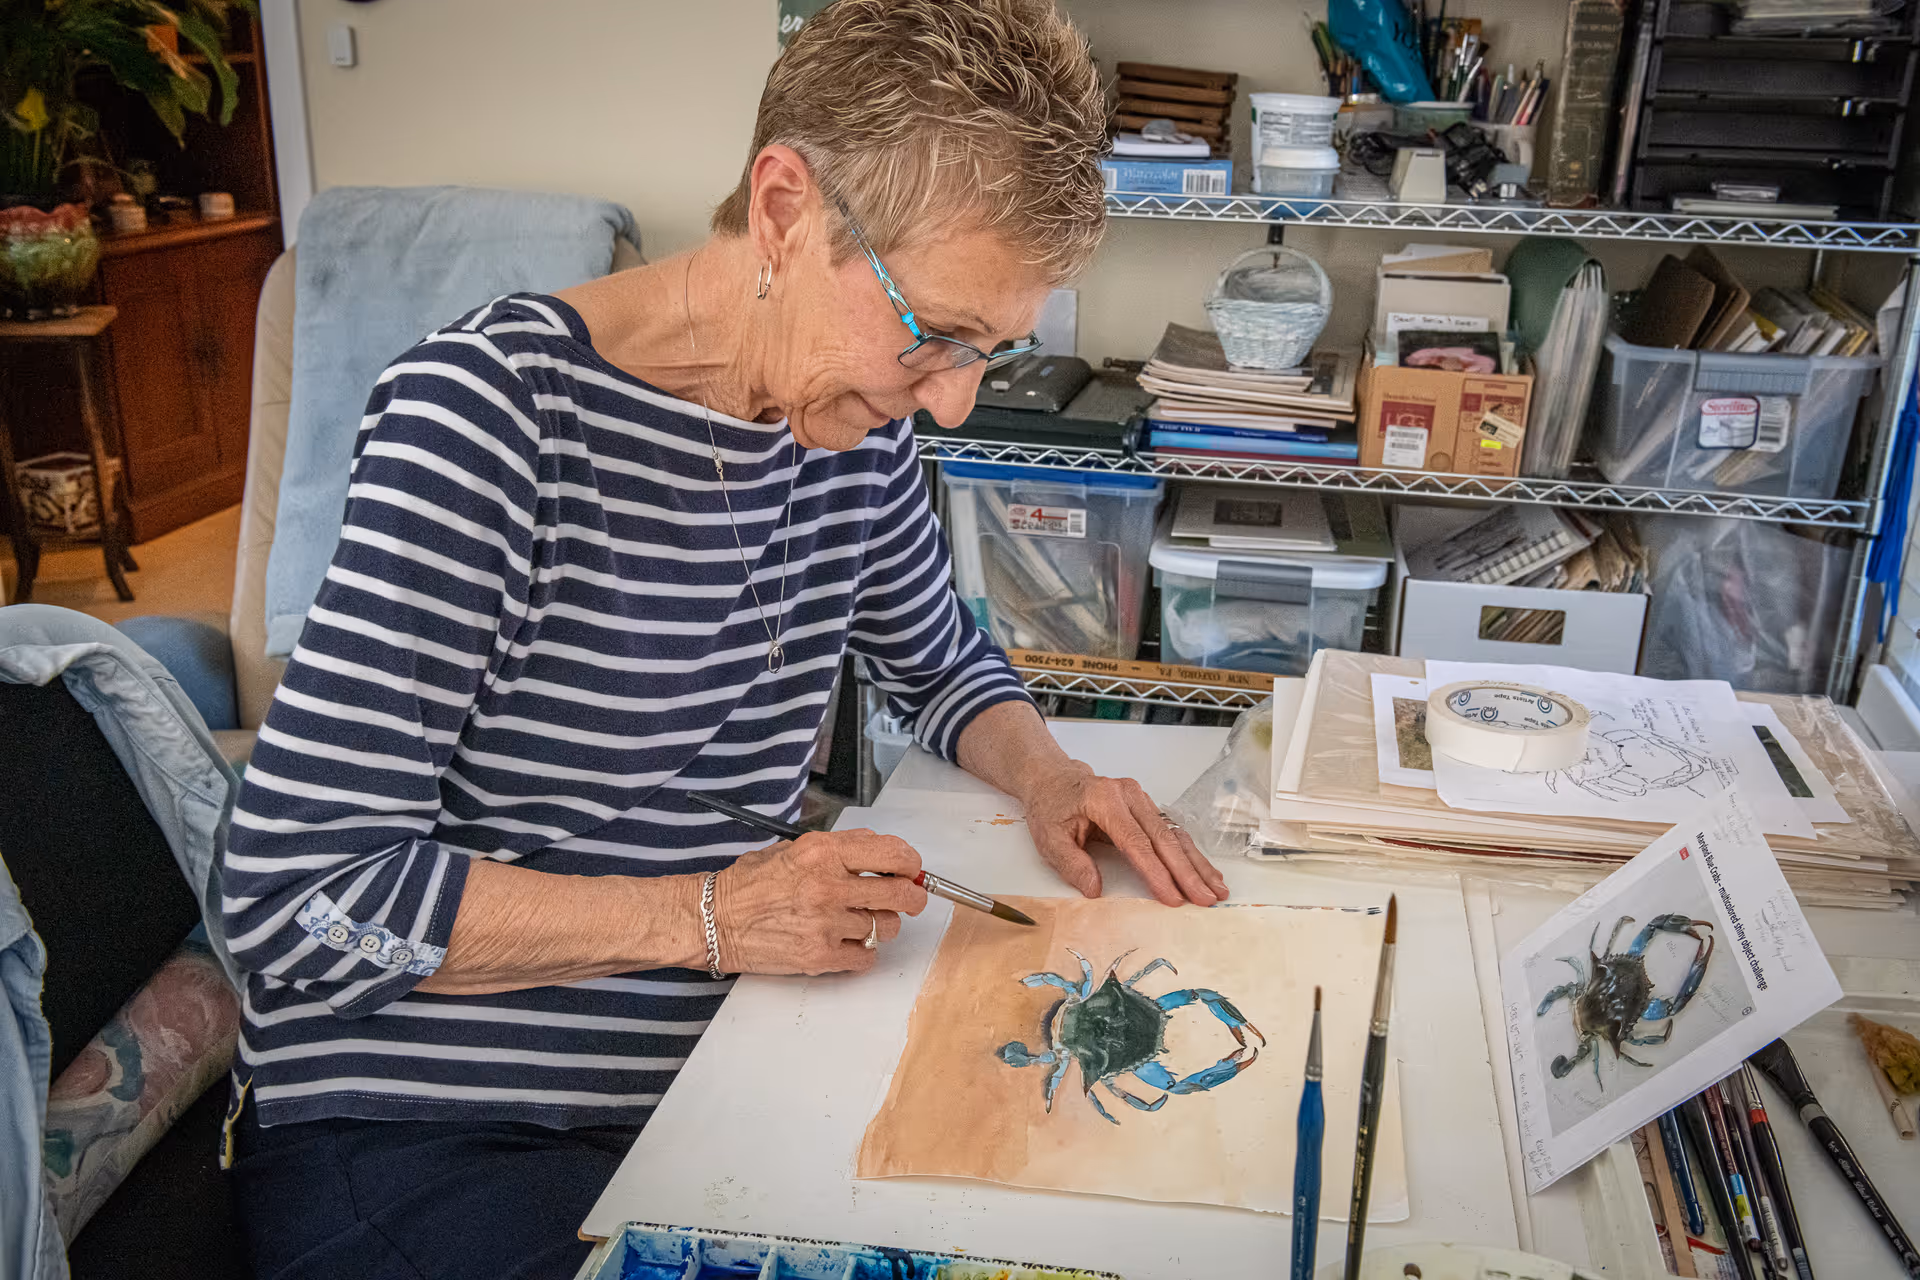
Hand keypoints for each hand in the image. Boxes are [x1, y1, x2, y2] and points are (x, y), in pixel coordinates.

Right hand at [713, 829, 929, 974]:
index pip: (891, 853)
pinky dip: (863, 952)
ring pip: (887, 928)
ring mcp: (826, 924)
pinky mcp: (820, 956)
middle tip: (909, 897)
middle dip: (912, 896)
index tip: (910, 869)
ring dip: (881, 925)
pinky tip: (847, 943)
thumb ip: (839, 848)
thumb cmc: (750, 885)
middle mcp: (828, 886)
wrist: (715, 921)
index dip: (910, 863)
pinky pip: (867, 957)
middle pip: (900, 894)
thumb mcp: (793, 848)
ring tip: (860, 921)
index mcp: (822, 853)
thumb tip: (880, 851)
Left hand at [1021, 762, 1228, 907]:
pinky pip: (1172, 832)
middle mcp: (1129, 795)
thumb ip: (1072, 864)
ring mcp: (1141, 798)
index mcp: (1104, 800)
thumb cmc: (1051, 808)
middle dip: (1187, 872)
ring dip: (1197, 865)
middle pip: (1163, 838)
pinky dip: (1190, 855)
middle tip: (1206, 899)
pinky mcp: (1147, 806)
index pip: (1136, 842)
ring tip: (1216, 890)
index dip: (1156, 872)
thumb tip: (1095, 889)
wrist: (1053, 779)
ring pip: (1174, 835)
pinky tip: (1206, 873)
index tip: (1173, 897)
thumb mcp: (1050, 839)